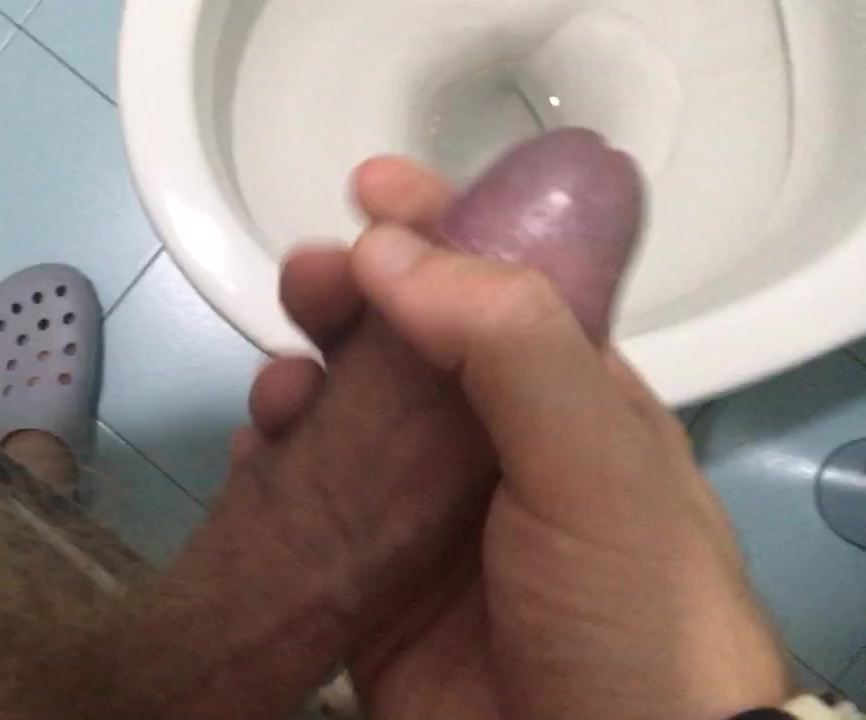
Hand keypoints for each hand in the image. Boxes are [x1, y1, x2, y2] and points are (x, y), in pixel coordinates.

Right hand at [243, 158, 790, 719]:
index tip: (371, 187)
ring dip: (298, 378)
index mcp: (563, 400)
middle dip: (347, 295)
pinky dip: (267, 464)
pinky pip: (300, 499)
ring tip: (279, 389)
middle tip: (307, 277)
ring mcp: (420, 514)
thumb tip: (393, 251)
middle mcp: (488, 446)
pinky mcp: (362, 579)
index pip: (495, 286)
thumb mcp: (599, 464)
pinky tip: (254, 452)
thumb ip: (511, 344)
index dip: (436, 227)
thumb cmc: (629, 612)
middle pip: (400, 343)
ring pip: (338, 415)